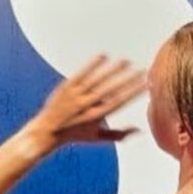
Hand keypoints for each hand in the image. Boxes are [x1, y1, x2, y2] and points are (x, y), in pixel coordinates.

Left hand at [30, 55, 146, 143]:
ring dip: (113, 70)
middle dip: (127, 79)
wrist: (47, 131)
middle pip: (110, 90)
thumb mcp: (96, 138)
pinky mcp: (66, 87)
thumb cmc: (74, 134)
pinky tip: (104, 56)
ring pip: (97, 80)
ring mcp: (76, 95)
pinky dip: (92, 65)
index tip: (146, 83)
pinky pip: (81, 74)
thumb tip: (140, 130)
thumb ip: (119, 134)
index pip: (119, 102)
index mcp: (96, 116)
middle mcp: (86, 105)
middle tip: (142, 70)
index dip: (133, 92)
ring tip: (126, 61)